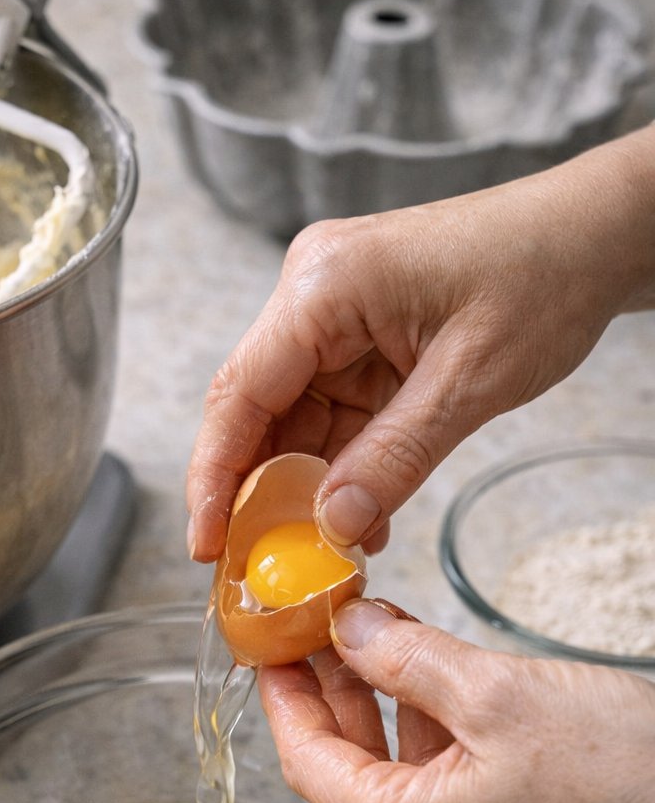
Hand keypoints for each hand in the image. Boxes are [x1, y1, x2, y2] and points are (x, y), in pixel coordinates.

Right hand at [187, 129, 654, 559]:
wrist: (595, 234)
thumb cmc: (544, 274)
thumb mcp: (470, 381)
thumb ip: (394, 457)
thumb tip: (331, 525)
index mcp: (325, 285)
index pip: (240, 393)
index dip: (215, 477)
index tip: (206, 545)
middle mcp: (314, 294)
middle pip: (255, 410)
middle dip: (258, 493)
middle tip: (259, 568)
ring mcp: (335, 315)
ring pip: (293, 420)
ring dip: (306, 489)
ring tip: (321, 556)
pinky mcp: (360, 337)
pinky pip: (333, 414)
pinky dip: (343, 468)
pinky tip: (360, 518)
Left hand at [257, 598, 654, 802]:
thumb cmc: (624, 777)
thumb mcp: (501, 695)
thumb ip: (409, 660)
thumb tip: (349, 631)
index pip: (308, 763)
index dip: (284, 697)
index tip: (270, 645)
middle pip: (353, 771)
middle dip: (337, 692)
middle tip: (322, 624)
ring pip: (405, 778)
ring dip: (390, 707)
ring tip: (381, 632)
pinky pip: (451, 795)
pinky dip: (438, 737)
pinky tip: (442, 681)